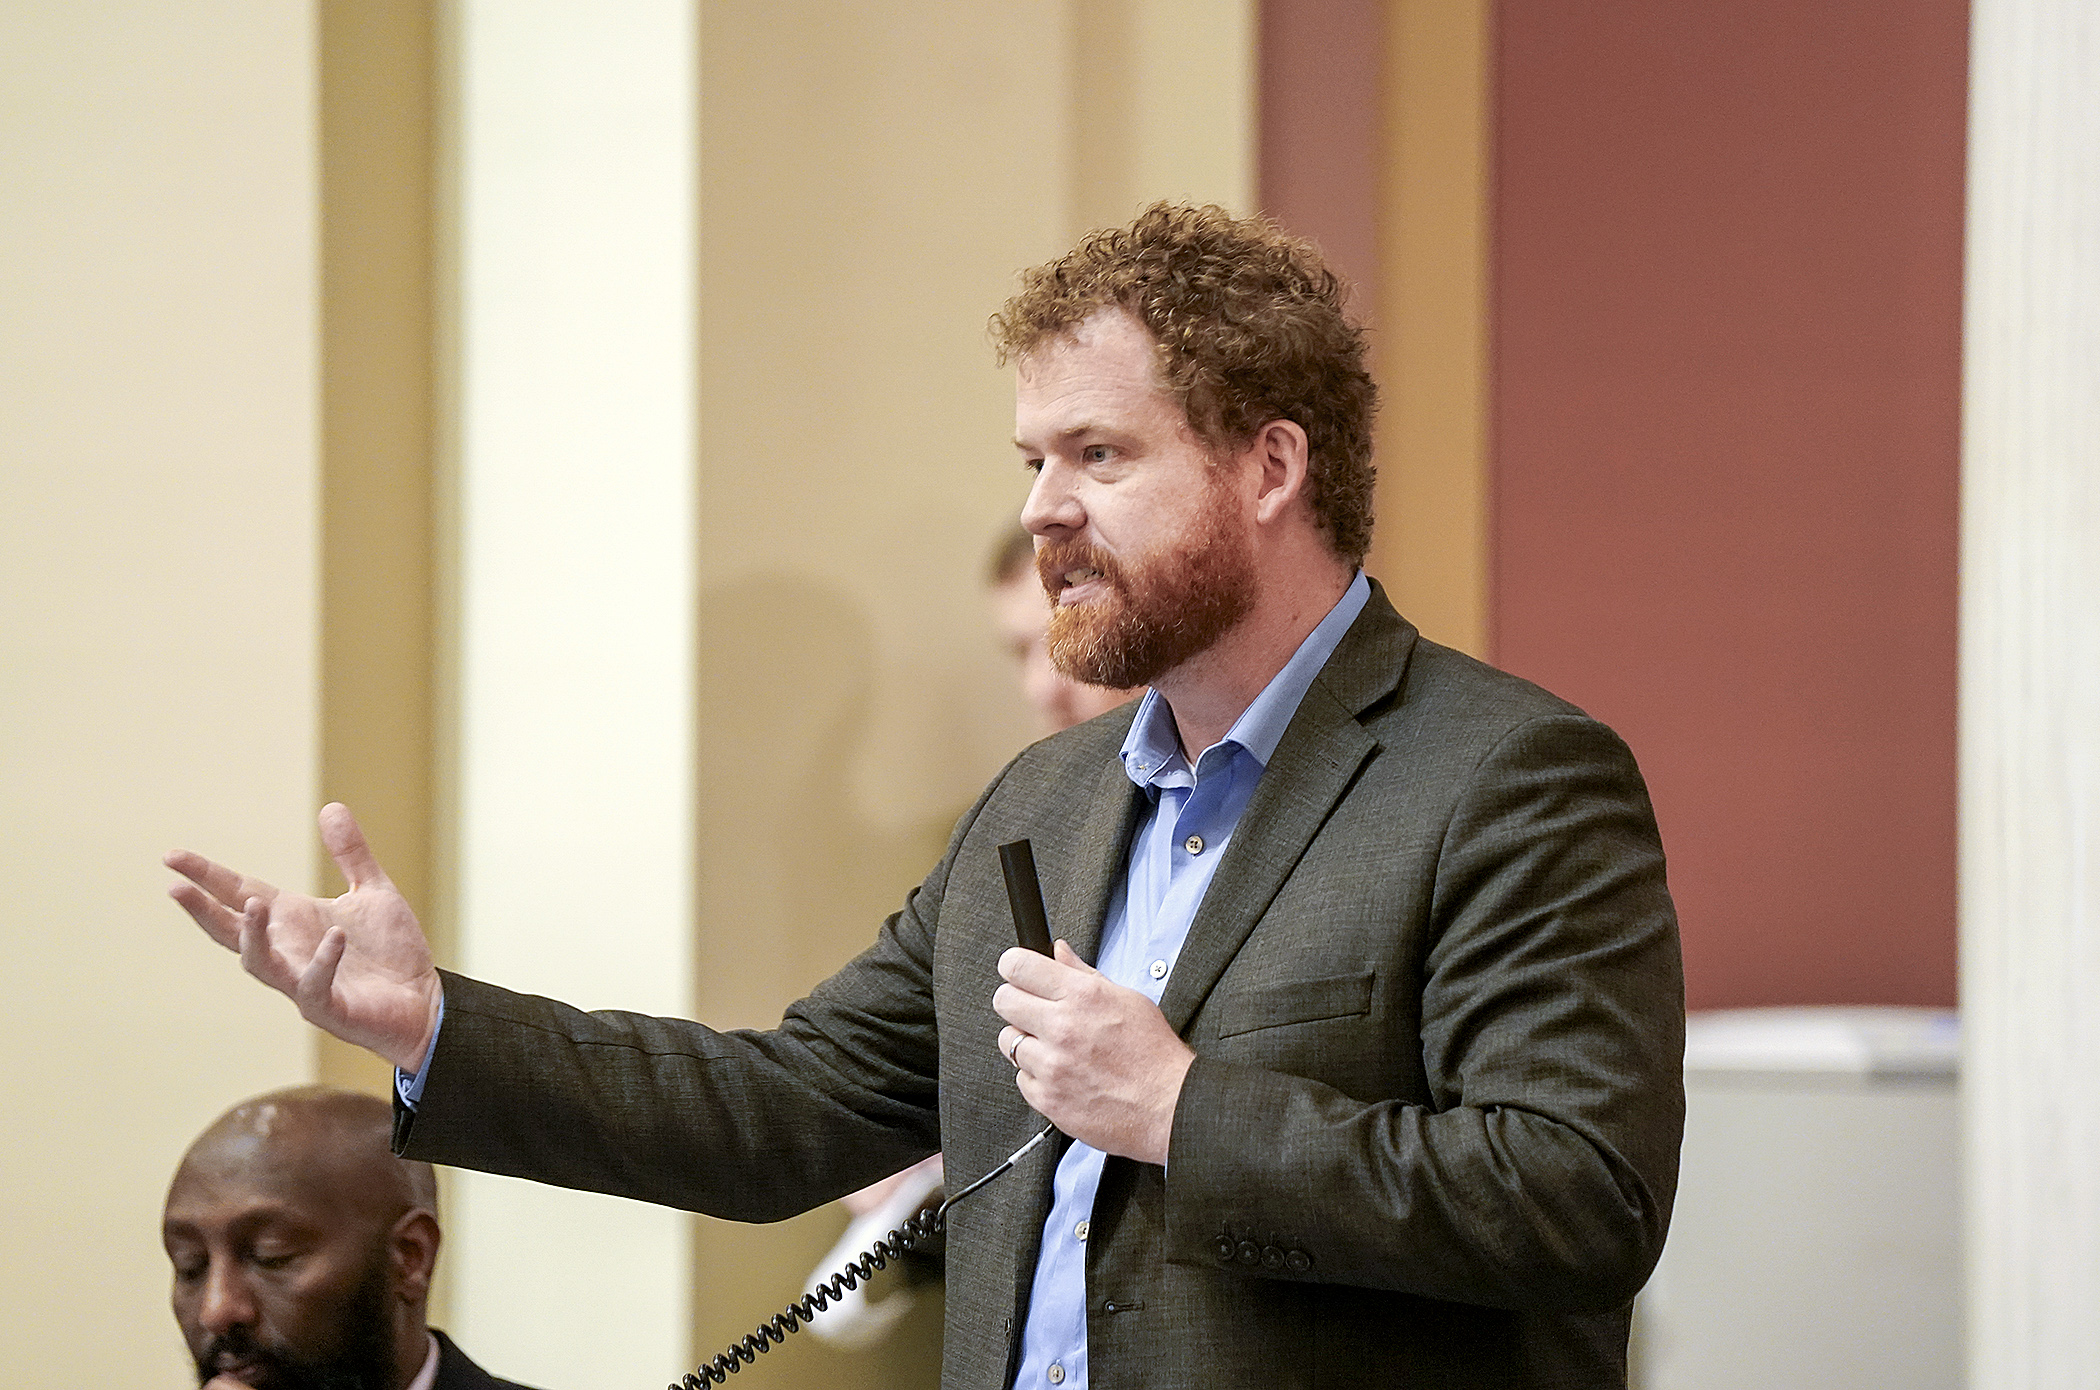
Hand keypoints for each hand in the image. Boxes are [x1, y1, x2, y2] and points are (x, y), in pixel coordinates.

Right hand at [166, 802, 441, 1071]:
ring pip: (260, 963)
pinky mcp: (329, 1007)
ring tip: (253, 905)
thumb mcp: (374, 891)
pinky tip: (335, 936)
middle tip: (176, 886)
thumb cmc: (391, 951)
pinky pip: (314, 985)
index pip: (239, 893)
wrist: (424, 1001)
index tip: (170, 857)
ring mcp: (302, 982)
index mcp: (293, 921)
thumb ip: (351, 853)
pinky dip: (322, 962)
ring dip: (253, 937)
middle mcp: (288, 950)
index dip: (206, 876)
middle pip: (231, 930)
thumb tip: (331, 807)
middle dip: (202, 910)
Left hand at [993, 940, 1193, 1163]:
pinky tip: (1062, 1074)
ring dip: (1026, 1042)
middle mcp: (1063, 1028)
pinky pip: (1021, 1077)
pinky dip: (1036, 1076)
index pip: (1018, 966)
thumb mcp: (1126, 999)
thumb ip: (1083, 974)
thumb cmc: (1153, 1053)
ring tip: (1053, 1048)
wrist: (1168, 1106)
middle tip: (1033, 1010)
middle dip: (1016, 1002)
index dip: (1014, 966)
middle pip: (1003, 1000)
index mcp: (1083, 996)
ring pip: (1008, 1040)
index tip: (1017, 972)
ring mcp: (1052, 1066)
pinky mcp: (1047, 1098)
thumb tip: (1058, 952)